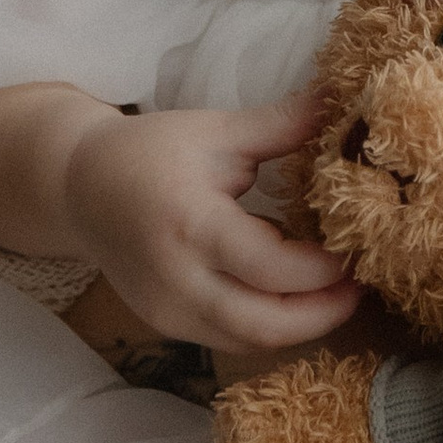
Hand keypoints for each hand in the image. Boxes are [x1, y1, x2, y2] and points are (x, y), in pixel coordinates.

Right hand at [59, 92, 358, 354]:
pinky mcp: (165, 325)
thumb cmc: (151, 152)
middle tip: (363, 286)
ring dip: (300, 327)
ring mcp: (167, 311)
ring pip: (248, 342)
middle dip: (323, 314)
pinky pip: (229, 340)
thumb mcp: (217, 131)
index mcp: (191, 224)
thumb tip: (341, 100)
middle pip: (263, 325)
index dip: (323, 269)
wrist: (79, 187)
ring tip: (339, 295)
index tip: (360, 248)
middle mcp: (176, 279)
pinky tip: (295, 300)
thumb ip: (282, 124)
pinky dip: (269, 327)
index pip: (271, 267)